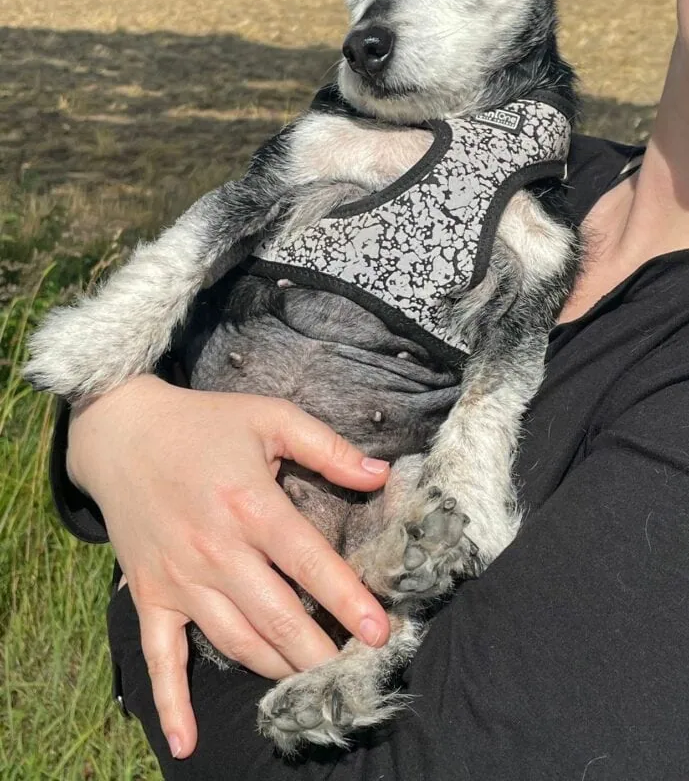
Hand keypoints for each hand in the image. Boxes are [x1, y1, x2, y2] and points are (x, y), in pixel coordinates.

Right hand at [67, 375, 390, 758]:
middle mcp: (215, 549)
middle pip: (277, 615)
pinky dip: (172, 701)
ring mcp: (180, 578)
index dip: (347, 599)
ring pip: (235, 640)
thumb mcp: (270, 418)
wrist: (122, 433)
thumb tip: (381, 475)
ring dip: (277, 669)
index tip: (381, 632)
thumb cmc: (205, 424)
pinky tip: (188, 742)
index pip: (307, 562)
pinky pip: (159, 657)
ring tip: (312, 686)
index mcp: (249, 504)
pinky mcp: (150, 595)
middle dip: (320, 652)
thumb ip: (327, 447)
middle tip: (356, 674)